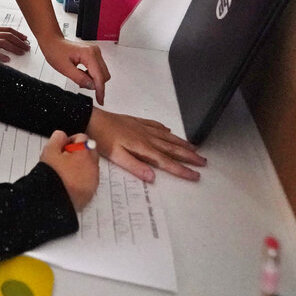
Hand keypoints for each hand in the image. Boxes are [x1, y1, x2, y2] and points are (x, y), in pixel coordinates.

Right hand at [39, 130, 98, 210]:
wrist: (52, 201)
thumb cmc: (52, 175)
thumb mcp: (50, 151)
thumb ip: (57, 138)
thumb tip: (63, 136)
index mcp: (85, 153)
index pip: (82, 138)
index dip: (69, 141)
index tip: (61, 149)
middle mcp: (94, 166)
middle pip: (89, 152)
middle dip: (78, 153)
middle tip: (62, 160)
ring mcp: (94, 180)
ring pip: (89, 166)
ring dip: (80, 166)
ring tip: (64, 172)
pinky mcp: (91, 193)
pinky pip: (88, 180)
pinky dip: (81, 179)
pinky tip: (68, 183)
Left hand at [40, 36, 108, 104]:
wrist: (53, 42)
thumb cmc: (56, 51)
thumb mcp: (65, 68)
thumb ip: (79, 78)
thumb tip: (91, 86)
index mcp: (89, 54)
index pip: (99, 76)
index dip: (100, 90)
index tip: (100, 100)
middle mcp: (95, 52)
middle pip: (104, 75)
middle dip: (95, 84)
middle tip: (81, 85)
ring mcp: (95, 52)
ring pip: (102, 73)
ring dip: (93, 80)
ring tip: (79, 78)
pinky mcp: (93, 55)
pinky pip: (98, 69)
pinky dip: (92, 75)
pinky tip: (82, 75)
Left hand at [87, 109, 205, 182]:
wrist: (91, 118)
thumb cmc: (102, 138)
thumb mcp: (116, 156)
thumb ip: (135, 166)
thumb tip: (153, 177)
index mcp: (143, 147)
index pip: (167, 162)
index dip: (182, 169)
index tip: (196, 175)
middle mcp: (147, 137)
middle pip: (172, 148)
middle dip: (189, 156)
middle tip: (203, 162)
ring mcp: (142, 128)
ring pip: (167, 137)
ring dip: (181, 143)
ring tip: (194, 148)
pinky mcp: (136, 122)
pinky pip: (156, 125)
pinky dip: (166, 130)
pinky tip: (170, 132)